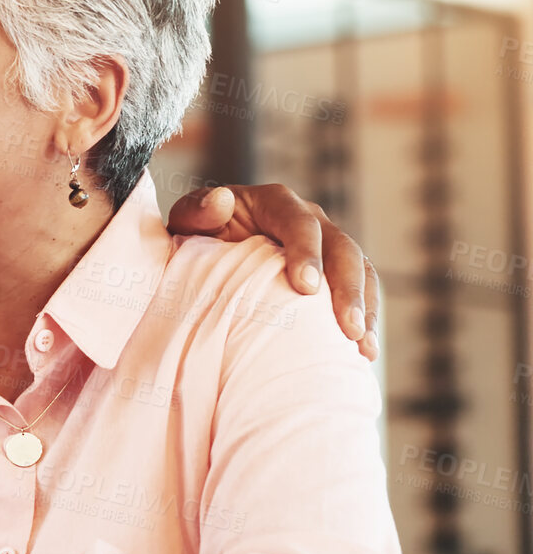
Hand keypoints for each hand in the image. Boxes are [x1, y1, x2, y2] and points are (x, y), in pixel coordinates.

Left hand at [167, 183, 379, 360]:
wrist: (206, 249)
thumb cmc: (196, 235)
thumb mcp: (188, 221)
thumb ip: (196, 212)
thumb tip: (220, 202)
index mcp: (275, 203)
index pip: (299, 223)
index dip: (307, 253)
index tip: (306, 288)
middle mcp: (310, 219)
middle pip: (341, 248)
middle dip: (346, 288)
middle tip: (347, 328)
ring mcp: (327, 245)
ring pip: (359, 270)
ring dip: (364, 308)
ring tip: (362, 346)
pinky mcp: (334, 271)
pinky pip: (360, 290)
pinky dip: (365, 319)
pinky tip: (363, 352)